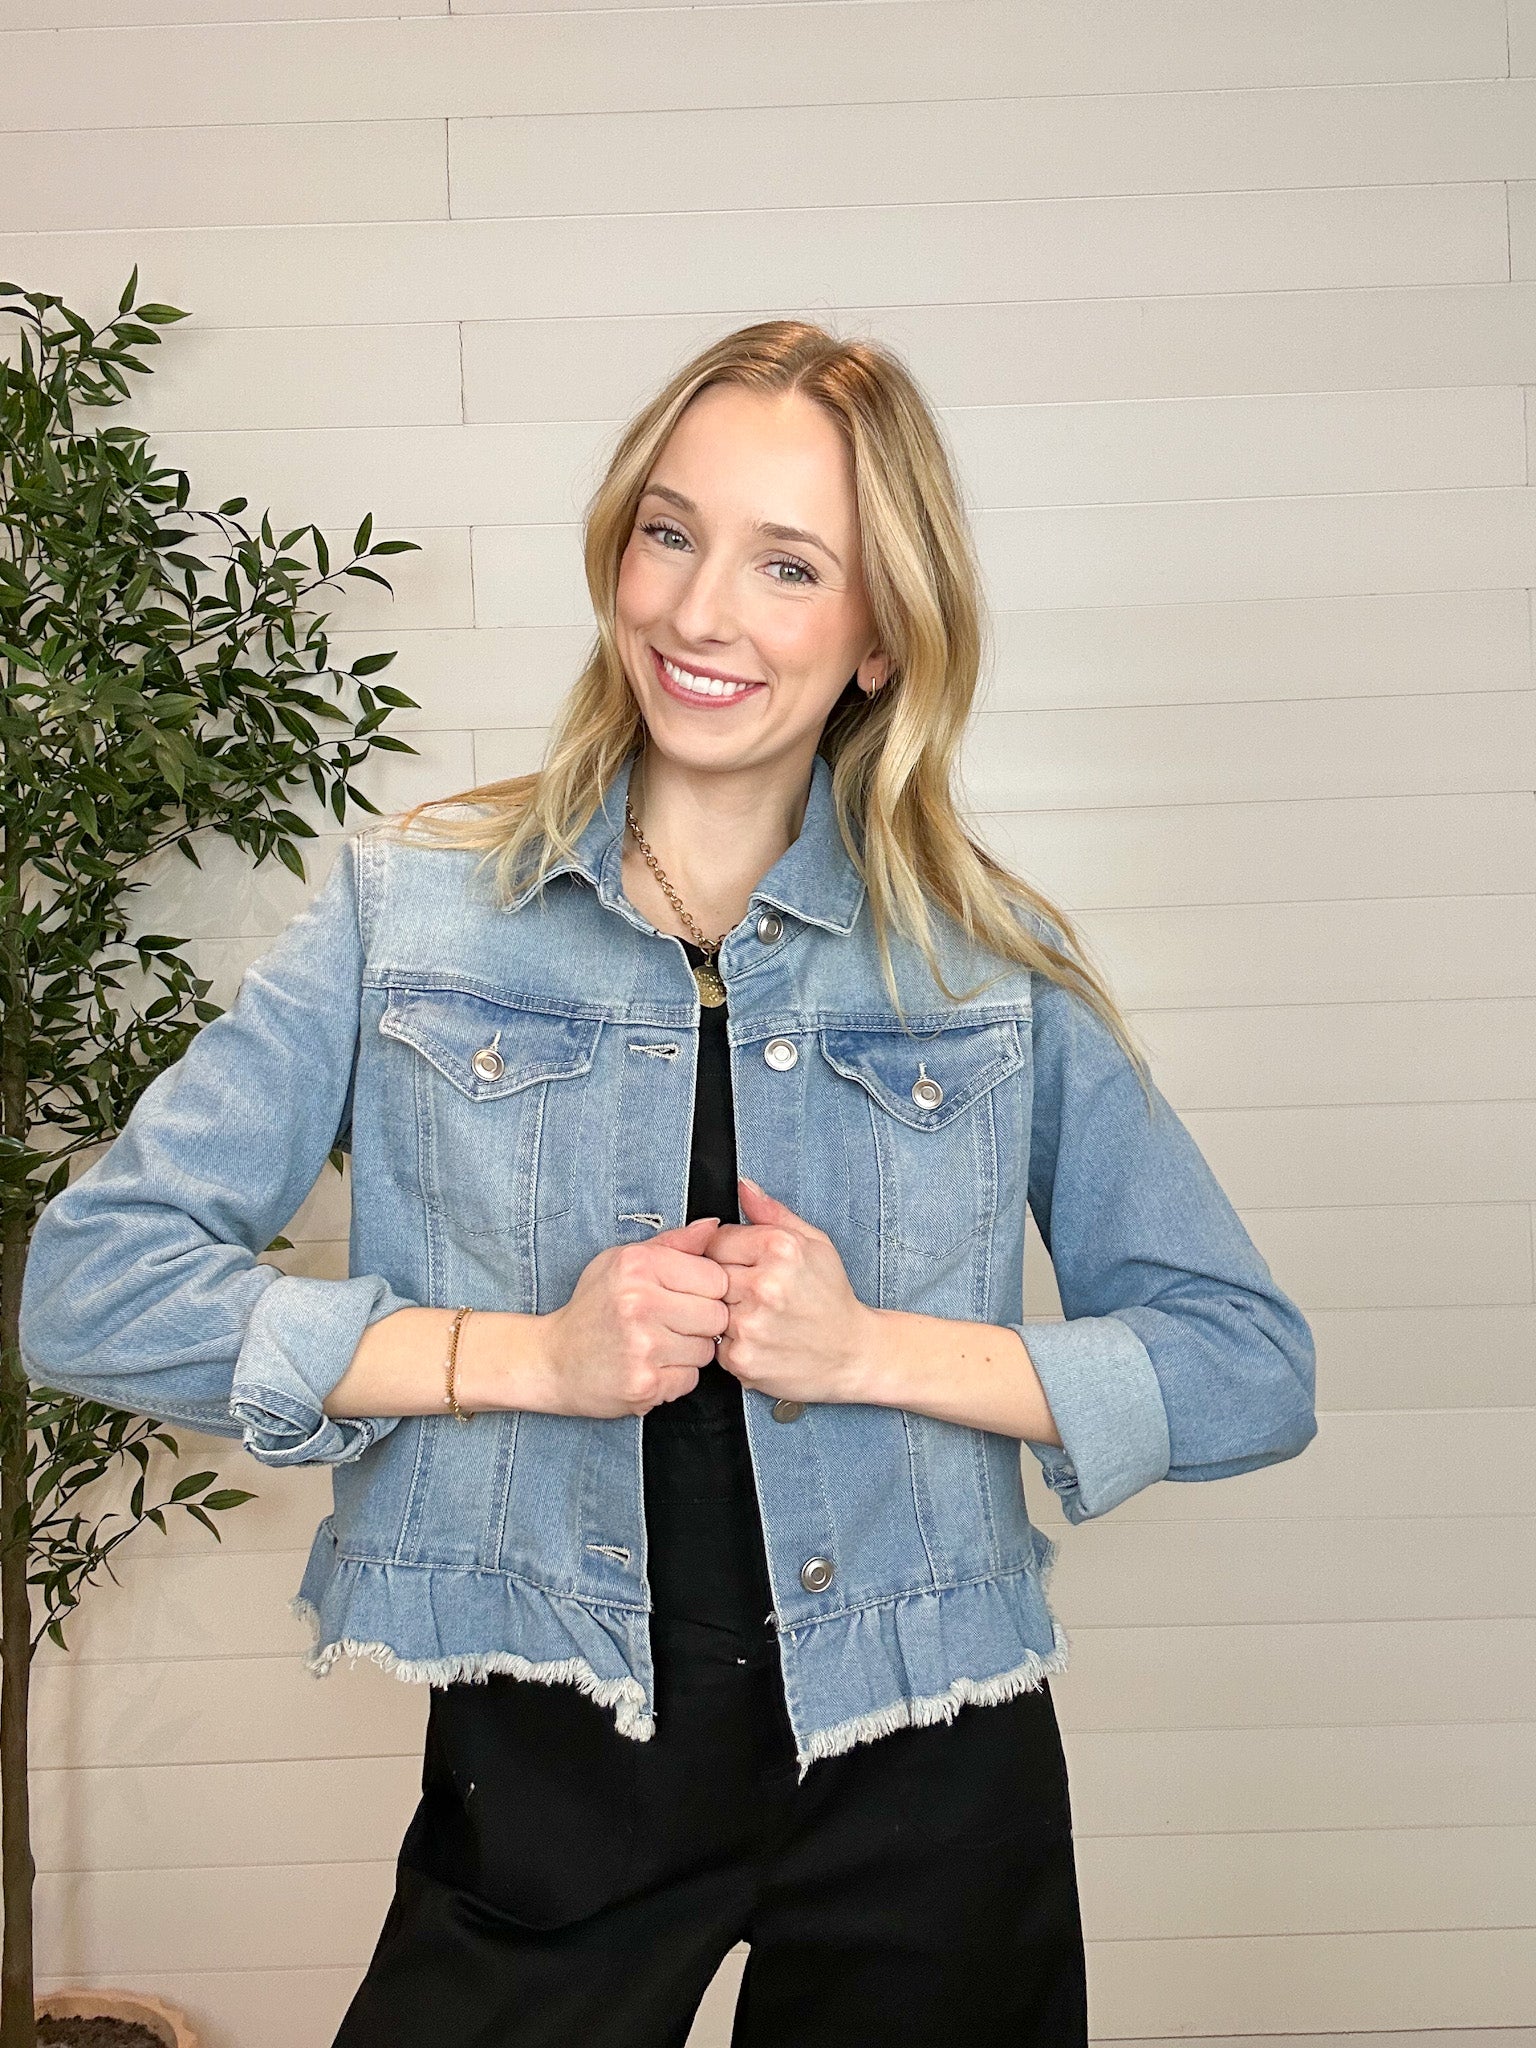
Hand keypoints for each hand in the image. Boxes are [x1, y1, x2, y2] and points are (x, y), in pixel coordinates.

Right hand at [537, 1214, 729, 1417]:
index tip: (684, 1296)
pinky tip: (650, 1366)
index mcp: (638, 1265)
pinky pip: (691, 1380)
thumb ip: (673, 1244)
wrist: (553, 1360)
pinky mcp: (645, 1384)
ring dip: (689, 1352)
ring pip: (706, 1350)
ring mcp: (642, 1347)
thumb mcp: (624, 1261)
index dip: (706, 1289)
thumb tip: (713, 1228)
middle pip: (717, 1316)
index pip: (716, 1278)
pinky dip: (675, 1378)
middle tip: (670, 1324)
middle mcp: (639, 1303)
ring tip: (657, 1345)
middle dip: (701, 1323)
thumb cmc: (593, 1308)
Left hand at [705, 1177, 875, 1404]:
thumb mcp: (815, 1243)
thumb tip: (744, 1187)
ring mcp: (751, 1324)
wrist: (853, 1353)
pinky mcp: (743, 1358)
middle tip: (754, 1294)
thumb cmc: (832, 1297)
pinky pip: (714, 1342)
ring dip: (726, 1312)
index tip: (749, 1266)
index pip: (717, 1239)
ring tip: (758, 1316)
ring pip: (709, 1307)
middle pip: (709, 1273)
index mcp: (780, 1248)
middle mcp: (764, 1285)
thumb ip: (772, 1213)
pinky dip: (731, 1342)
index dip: (730, 1252)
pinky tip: (758, 1339)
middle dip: (727, 1282)